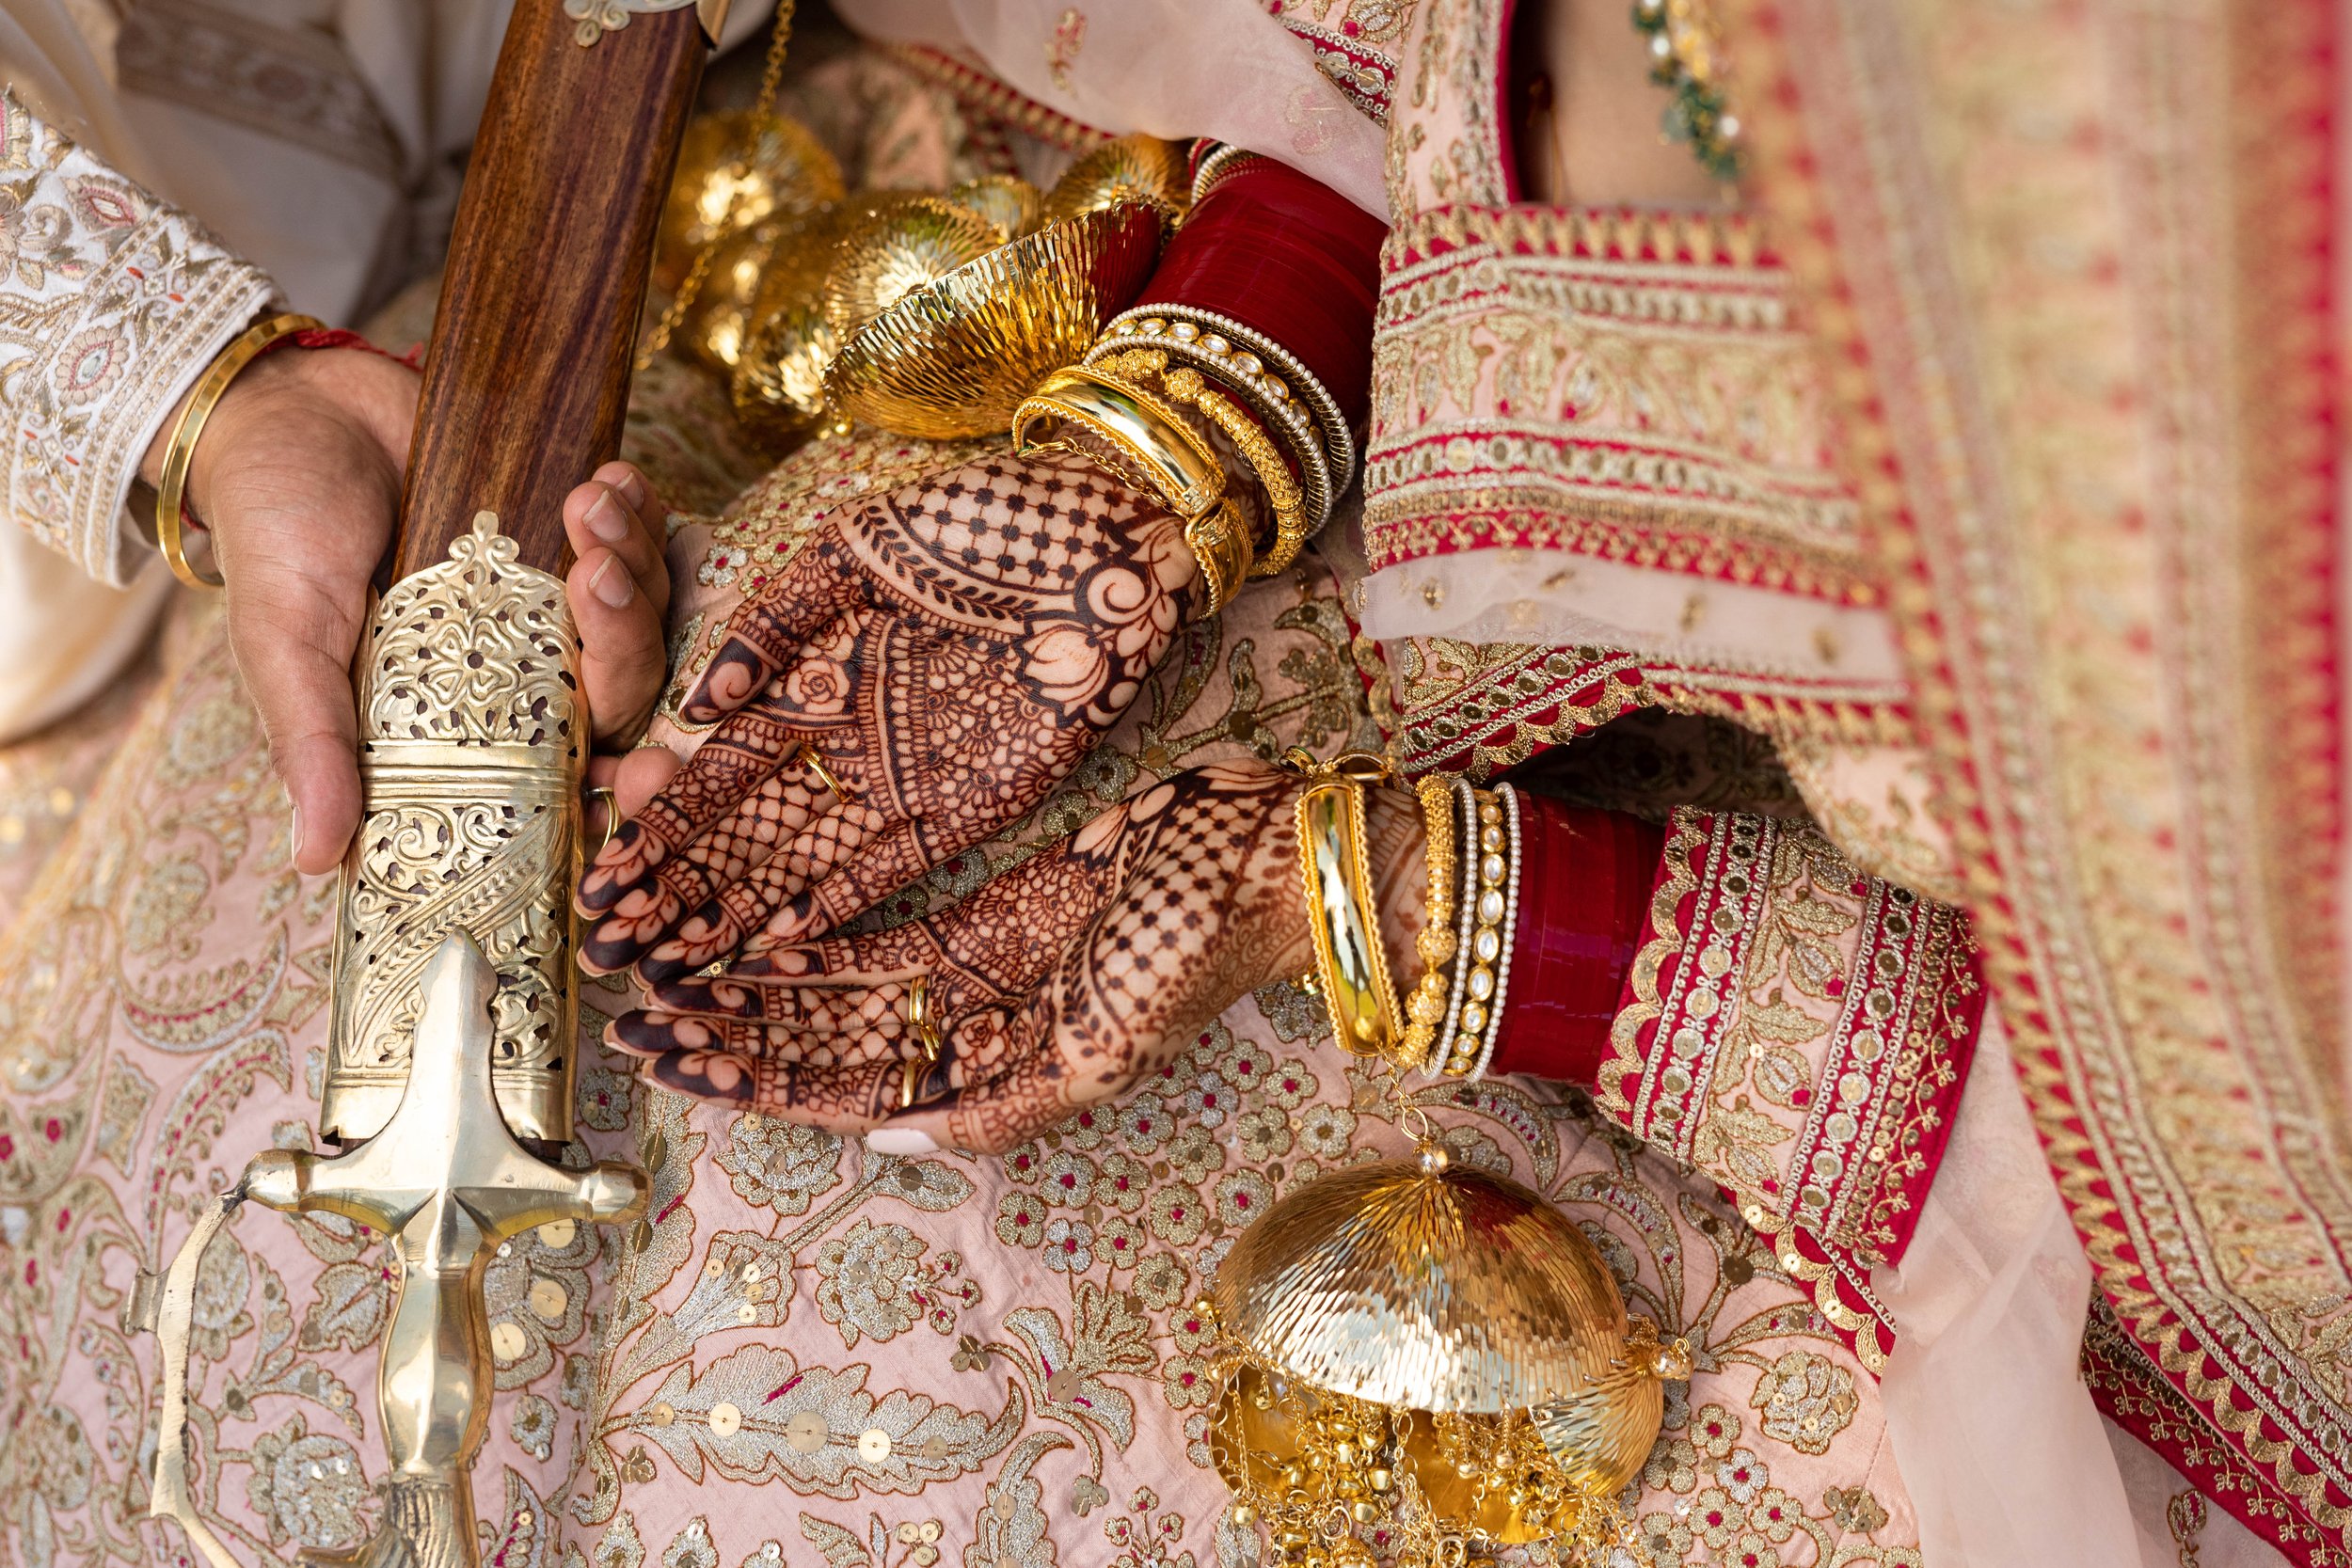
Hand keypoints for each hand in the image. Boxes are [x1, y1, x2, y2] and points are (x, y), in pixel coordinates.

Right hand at [146, 344, 675, 873]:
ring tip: (590, 500)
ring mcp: (551, 599)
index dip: (617, 788)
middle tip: (592, 573)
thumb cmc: (277, 531)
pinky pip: (639, 537)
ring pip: (644, 613)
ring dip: (633, 558)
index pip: (562, 779)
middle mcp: (519, 671)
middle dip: (626, 638)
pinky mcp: (569, 530)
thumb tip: (315, 861)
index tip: (650, 775)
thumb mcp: (283, 640)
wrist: (293, 405)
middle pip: (622, 689)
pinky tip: (611, 476)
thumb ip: (313, 742)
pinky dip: (639, 509)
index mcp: (462, 722)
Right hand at [574, 451, 1203, 983]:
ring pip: (811, 855)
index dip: (665, 812)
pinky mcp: (976, 803)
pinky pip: (896, 867)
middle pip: (755, 823)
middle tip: (614, 934)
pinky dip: (840, 901)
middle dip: (686, 880)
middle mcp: (857, 736)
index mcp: (824, 670)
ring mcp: (912, 775)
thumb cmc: (986, 521)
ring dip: (745, 904)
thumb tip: (696, 703)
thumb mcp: (858, 551)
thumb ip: (776, 620)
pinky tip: (780, 938)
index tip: (606, 862)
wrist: (1112, 538)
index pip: (725, 759)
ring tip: (674, 953)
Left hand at [604, 761, 1428, 1153]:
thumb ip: (999, 1108)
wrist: (1262, 864)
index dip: (759, 1081)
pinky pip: (884, 935)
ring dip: (756, 995)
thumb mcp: (1102, 1054)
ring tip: (667, 985)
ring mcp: (978, 965)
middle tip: (634, 1022)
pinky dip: (819, 941)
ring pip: (841, 993)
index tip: (675, 1068)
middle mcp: (973, 1027)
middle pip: (825, 1044)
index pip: (848, 1090)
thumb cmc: (1191, 957)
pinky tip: (752, 939)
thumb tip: (885, 1146)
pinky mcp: (989, 904)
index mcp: (996, 1071)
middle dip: (732, 1040)